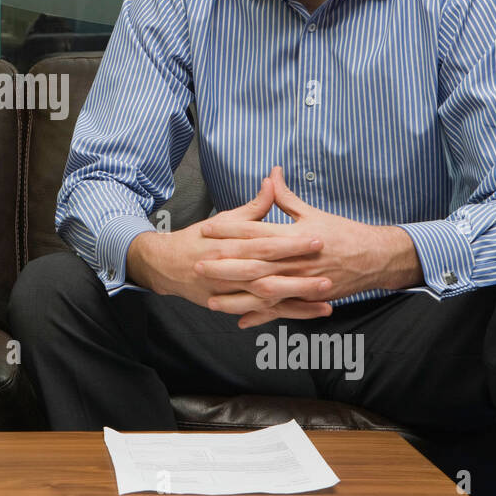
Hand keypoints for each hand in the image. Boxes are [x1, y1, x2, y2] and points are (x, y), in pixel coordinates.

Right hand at [127, 177, 333, 324]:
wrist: (166, 265)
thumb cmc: (199, 240)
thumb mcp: (223, 220)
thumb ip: (253, 207)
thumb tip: (272, 180)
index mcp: (230, 244)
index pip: (265, 243)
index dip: (291, 243)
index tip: (317, 239)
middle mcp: (229, 269)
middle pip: (268, 274)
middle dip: (299, 277)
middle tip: (329, 276)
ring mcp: (229, 290)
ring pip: (266, 298)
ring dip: (297, 301)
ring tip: (327, 301)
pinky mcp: (230, 305)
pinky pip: (261, 312)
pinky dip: (285, 315)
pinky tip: (309, 313)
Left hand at [200, 166, 421, 327]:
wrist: (375, 258)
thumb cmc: (342, 233)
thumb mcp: (312, 213)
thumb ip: (286, 196)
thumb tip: (271, 173)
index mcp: (294, 235)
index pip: (256, 231)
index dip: (229, 230)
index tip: (206, 229)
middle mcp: (296, 260)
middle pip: (254, 263)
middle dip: (224, 265)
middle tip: (198, 264)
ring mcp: (302, 282)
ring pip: (264, 291)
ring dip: (237, 297)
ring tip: (211, 299)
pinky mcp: (309, 298)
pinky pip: (282, 309)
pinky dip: (263, 316)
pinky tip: (241, 321)